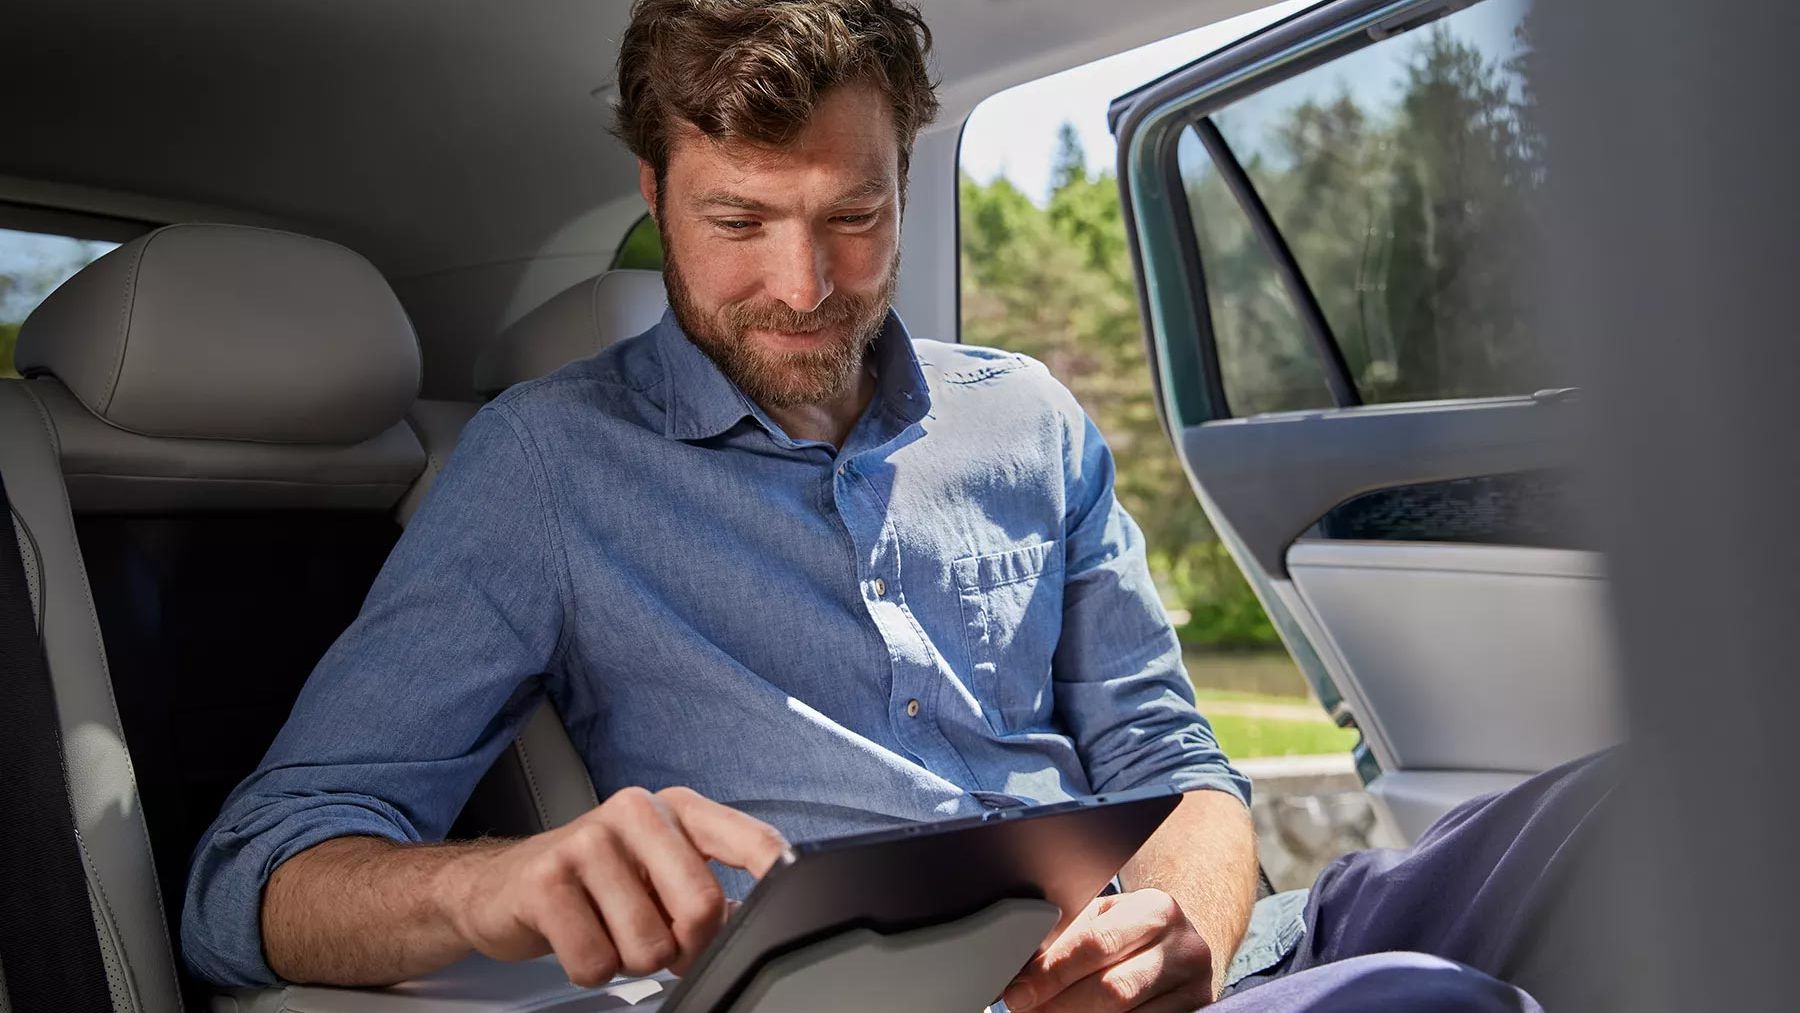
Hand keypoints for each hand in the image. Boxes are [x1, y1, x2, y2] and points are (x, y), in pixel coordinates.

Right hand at [437, 786, 786, 985]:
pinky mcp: (546, 879)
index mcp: (678, 810)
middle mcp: (637, 811)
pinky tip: (577, 937)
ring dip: (631, 960)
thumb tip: (762, 916)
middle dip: (687, 947)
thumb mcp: (659, 872)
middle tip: (659, 942)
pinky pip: (596, 960)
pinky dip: (591, 968)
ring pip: (648, 945)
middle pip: (703, 907)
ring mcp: (588, 840)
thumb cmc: (594, 882)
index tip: (793, 901)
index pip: (750, 840)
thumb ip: (710, 888)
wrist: (500, 885)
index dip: (779, 876)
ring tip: (609, 931)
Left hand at [1001, 889, 1214, 1011]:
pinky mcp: (1196, 1012)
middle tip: (1030, 1010)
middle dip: (1061, 1004)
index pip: (1095, 943)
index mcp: (1156, 909)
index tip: (1018, 992)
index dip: (1052, 973)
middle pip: (1112, 989)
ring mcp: (1195, 986)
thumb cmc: (1133, 931)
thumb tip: (1019, 970)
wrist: (1181, 948)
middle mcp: (1183, 947)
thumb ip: (1068, 936)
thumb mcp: (1106, 918)